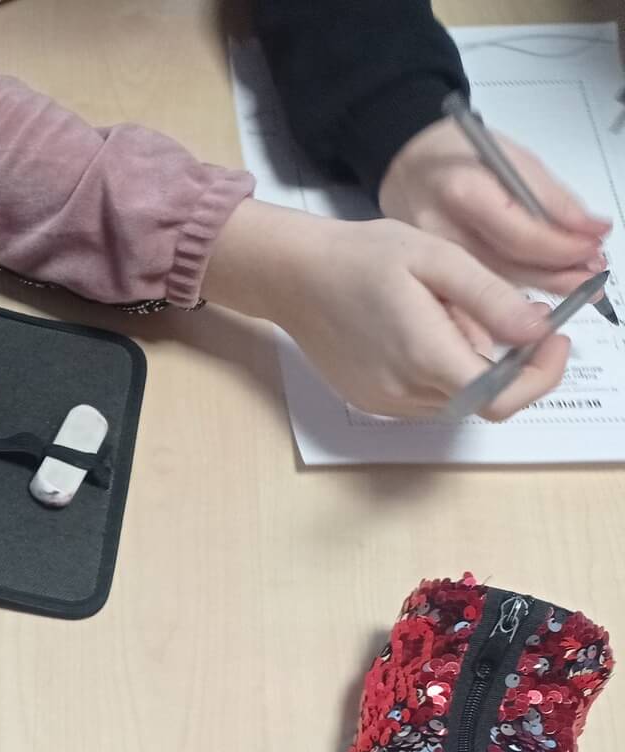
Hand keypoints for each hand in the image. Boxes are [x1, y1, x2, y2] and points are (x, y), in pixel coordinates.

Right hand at [207, 200, 566, 419]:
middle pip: (483, 400)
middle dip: (513, 364)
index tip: (552, 340)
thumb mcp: (437, 258)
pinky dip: (444, 373)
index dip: (539, 377)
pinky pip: (426, 398)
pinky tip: (426, 333)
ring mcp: (384, 401)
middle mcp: (403, 390)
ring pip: (456, 401)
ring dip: (475, 368)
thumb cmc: (359, 258)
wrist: (293, 277)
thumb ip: (491, 298)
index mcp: (425, 355)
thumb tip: (538, 329)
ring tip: (456, 316)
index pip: (502, 398)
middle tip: (517, 318)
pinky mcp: (370, 400)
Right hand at [381, 118, 608, 294]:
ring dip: (543, 284)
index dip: (565, 247)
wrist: (404, 166)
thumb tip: (588, 229)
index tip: (594, 243)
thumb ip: (550, 198)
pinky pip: (478, 288)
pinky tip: (539, 283)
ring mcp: (430, 259)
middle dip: (560, 274)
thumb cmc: (456, 153)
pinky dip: (514, 289)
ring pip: (497, 285)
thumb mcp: (511, 157)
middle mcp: (441, 233)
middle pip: (510, 269)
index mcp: (463, 193)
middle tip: (593, 272)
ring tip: (577, 278)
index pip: (523, 236)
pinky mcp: (428, 272)